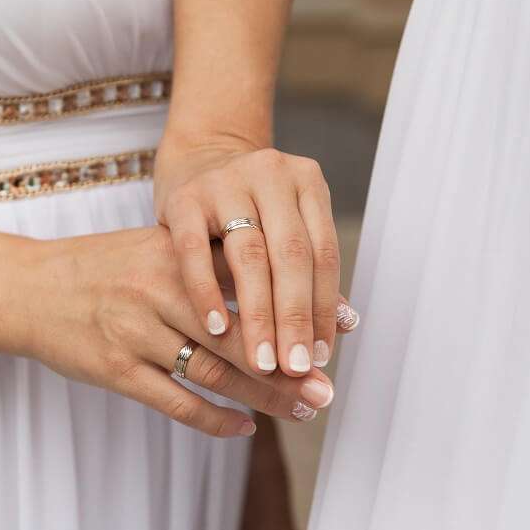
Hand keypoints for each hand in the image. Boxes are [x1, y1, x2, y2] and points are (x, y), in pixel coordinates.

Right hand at [0, 226, 335, 436]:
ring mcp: (135, 332)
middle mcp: (160, 290)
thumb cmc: (98, 268)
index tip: (341, 328)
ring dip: (263, 397)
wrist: (25, 288)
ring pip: (213, 372)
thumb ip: (206, 263)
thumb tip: (274, 283)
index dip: (298, 307)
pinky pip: (174, 401)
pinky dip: (213, 419)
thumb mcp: (152, 248)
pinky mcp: (114, 369)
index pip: (252, 282)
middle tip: (329, 388)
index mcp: (177, 254)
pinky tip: (244, 429)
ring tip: (303, 411)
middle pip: (240, 335)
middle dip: (289, 366)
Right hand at [154, 134, 358, 378]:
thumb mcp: (282, 227)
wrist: (195, 160)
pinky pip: (195, 252)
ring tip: (262, 363)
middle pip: (292, 256)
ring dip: (258, 316)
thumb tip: (346, 326)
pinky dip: (208, 293)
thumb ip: (310, 273)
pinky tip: (217, 330)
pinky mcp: (183, 198)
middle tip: (294, 369)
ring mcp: (224, 182)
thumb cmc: (246, 209)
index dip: (325, 309)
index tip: (318, 357)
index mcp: (307, 180)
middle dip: (295, 319)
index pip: (324, 253)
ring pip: (249, 256)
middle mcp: (270, 173)